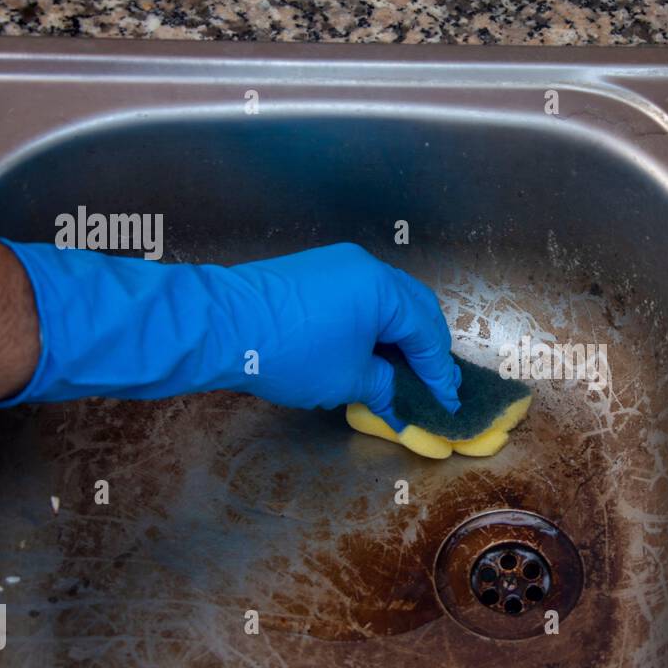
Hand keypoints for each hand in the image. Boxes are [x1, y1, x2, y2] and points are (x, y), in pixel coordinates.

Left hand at [229, 243, 460, 426]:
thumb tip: (399, 401)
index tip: (447, 402)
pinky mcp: (317, 272)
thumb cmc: (290, 352)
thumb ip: (384, 387)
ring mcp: (340, 265)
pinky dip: (376, 324)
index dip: (438, 374)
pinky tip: (374, 350)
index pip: (426, 335)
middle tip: (435, 383)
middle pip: (415, 309)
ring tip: (406, 369)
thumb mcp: (347, 380)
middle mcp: (367, 268)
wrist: (220, 326)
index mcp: (384, 289)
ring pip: (389, 300)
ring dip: (402, 335)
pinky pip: (363, 297)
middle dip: (427, 348)